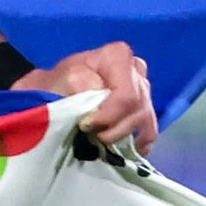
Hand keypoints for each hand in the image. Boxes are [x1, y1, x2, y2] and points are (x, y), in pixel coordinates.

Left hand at [26, 40, 157, 154]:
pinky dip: (135, 144)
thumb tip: (98, 104)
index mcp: (118, 56)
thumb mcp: (63, 77)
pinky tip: (118, 149)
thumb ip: (81, 85)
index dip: (109, 116)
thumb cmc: (59, 81)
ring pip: (145, 122)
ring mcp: (144, 91)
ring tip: (99, 141)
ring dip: (122, 138)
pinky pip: (149, 132)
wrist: (57, 89)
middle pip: (138, 110)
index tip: (86, 125)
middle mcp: (136, 71)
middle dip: (114, 129)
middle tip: (89, 134)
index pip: (126, 95)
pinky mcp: (145, 110)